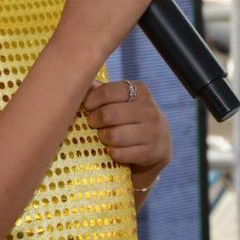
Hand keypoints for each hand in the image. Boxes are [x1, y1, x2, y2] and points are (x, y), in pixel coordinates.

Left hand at [83, 79, 171, 193]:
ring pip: (114, 136)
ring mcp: (153, 132)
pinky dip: (112, 152)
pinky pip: (119, 154)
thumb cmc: (130, 117)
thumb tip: (81, 86)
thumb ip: (102, 91)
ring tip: (104, 136)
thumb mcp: (121, 100)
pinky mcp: (152, 153)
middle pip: (108, 114)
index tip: (87, 107)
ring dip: (103, 138)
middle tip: (93, 123)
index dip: (91, 100)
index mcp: (140, 90)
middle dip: (94, 121)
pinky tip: (115, 148)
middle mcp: (149, 109)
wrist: (159, 144)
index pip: (107, 91)